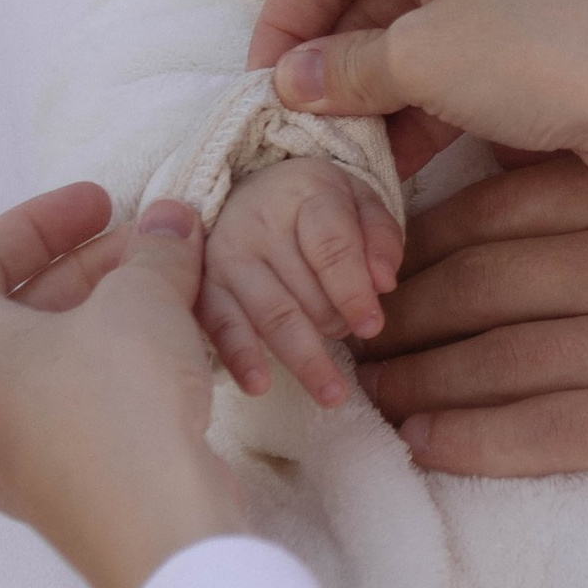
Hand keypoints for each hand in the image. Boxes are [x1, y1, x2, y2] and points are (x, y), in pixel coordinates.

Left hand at [0, 184, 243, 587]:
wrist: (155, 531)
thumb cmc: (124, 401)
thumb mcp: (143, 300)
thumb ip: (151, 250)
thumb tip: (168, 221)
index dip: (37, 221)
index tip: (99, 203)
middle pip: (11, 313)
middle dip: (82, 270)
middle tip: (147, 246)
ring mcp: (1, 458)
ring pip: (43, 366)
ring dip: (100, 321)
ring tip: (167, 297)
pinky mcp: (48, 493)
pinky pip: (67, 414)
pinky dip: (108, 374)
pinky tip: (170, 361)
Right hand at [203, 159, 404, 411]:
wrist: (249, 193)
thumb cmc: (317, 206)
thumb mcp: (359, 202)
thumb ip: (381, 237)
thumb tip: (384, 283)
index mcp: (305, 193)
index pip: (330, 247)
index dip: (352, 291)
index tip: (372, 328)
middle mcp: (259, 221)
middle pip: (304, 290)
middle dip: (334, 322)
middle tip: (350, 334)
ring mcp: (227, 254)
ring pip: (271, 314)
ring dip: (303, 358)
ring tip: (332, 394)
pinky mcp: (203, 285)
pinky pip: (222, 326)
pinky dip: (240, 357)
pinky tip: (259, 386)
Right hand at [248, 0, 587, 248]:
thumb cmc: (540, 52)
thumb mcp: (422, 61)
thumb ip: (343, 67)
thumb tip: (286, 79)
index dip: (282, 20)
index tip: (262, 86)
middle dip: (329, 63)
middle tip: (303, 130)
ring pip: (409, 32)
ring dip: (374, 93)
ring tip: (348, 156)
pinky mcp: (533, 28)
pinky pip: (454, 58)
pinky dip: (422, 103)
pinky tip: (401, 162)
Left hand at [358, 157, 587, 478]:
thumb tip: (482, 189)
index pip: (481, 214)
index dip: (408, 251)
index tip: (366, 273)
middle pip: (470, 286)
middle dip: (395, 320)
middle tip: (344, 342)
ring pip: (491, 359)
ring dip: (414, 383)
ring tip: (369, 397)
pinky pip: (542, 431)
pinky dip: (470, 440)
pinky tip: (423, 446)